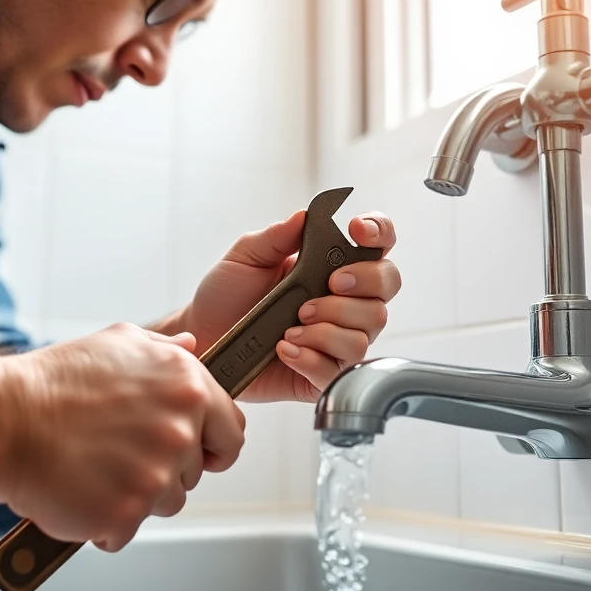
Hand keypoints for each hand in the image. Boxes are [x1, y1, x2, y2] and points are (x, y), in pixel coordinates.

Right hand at [0, 324, 244, 551]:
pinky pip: (127, 531)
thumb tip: (192, 348)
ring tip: (96, 469)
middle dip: (164, 468)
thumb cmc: (51, 384)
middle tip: (121, 454)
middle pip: (195, 472)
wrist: (0, 421)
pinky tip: (80, 491)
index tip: (197, 450)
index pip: (231, 432)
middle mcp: (179, 430)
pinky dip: (103, 521)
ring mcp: (155, 475)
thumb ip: (165, 349)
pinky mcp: (126, 513)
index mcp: (187, 387)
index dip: (212, 444)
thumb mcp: (117, 342)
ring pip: (165, 503)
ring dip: (135, 495)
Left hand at [181, 210, 400, 402]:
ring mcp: (337, 340)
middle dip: (361, 282)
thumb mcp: (246, 256)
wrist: (203, 337)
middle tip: (327, 285)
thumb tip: (305, 215)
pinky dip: (310, 357)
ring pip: (366, 332)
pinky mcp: (323, 375)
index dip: (379, 232)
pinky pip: (339, 369)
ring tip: (291, 326)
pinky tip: (284, 348)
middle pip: (387, 286)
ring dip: (328, 327)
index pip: (378, 245)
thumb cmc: (225, 296)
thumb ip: (277, 235)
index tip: (356, 231)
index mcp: (332, 266)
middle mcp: (345, 302)